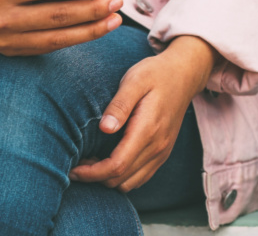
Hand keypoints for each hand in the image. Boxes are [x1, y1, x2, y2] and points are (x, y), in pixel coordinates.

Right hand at [0, 0, 122, 55]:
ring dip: (92, 29)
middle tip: (117, 0)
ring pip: (57, 36)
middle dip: (92, 8)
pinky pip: (51, 46)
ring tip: (116, 19)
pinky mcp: (12, 51)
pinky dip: (77, 38)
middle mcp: (2, 17)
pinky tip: (97, 29)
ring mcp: (6, 39)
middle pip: (57, 14)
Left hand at [69, 35, 216, 191]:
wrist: (185, 74)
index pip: (117, 165)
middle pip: (121, 179)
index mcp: (148, 129)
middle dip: (95, 178)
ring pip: (130, 183)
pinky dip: (122, 177)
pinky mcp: (163, 152)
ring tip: (92, 163)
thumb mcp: (135, 80)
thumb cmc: (156, 74)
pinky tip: (109, 162)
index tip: (73, 169)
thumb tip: (105, 128)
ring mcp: (162, 151)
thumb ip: (120, 104)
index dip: (92, 173)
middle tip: (77, 163)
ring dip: (108, 180)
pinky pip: (140, 177)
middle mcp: (158, 146)